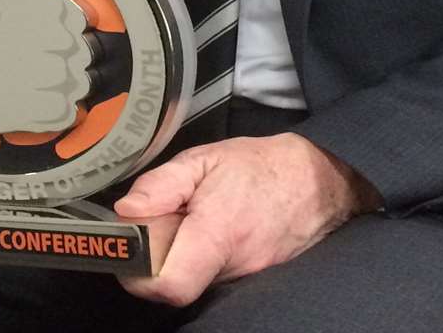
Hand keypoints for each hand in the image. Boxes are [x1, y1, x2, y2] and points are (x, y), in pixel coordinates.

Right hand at [0, 0, 90, 131]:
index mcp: (50, 5)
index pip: (74, 21)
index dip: (50, 29)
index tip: (20, 32)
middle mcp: (58, 42)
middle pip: (77, 54)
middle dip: (51, 58)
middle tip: (14, 59)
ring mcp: (52, 81)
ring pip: (76, 84)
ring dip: (55, 86)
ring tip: (19, 80)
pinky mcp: (45, 114)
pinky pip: (67, 112)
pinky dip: (50, 111)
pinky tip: (21, 99)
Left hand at [112, 133, 380, 306]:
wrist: (315, 180)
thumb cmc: (257, 167)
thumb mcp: (203, 159)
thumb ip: (161, 184)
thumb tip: (127, 210)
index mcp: (217, 233)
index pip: (168, 285)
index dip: (138, 274)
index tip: (132, 245)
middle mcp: (233, 266)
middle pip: (173, 284)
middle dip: (154, 260)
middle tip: (157, 225)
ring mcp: (245, 277)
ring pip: (191, 280)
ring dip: (178, 256)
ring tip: (186, 222)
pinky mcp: (250, 279)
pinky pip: (209, 277)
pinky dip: (198, 258)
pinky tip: (205, 232)